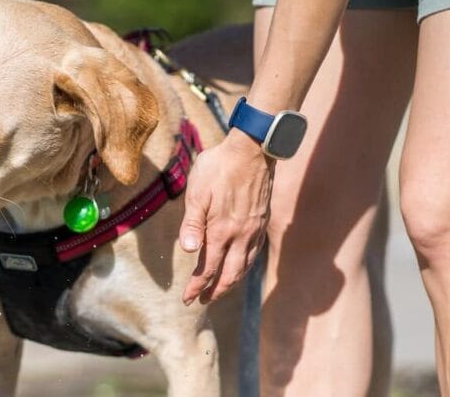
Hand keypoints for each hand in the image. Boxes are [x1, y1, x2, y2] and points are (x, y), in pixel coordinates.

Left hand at [179, 130, 273, 304]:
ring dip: (230, 283)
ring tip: (218, 290)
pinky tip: (239, 267)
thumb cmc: (219, 167)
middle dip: (214, 292)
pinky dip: (244, 267)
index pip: (208, 268)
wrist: (253, 149)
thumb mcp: (198, 192)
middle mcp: (241, 236)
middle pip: (229, 275)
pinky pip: (254, 254)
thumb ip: (192, 223)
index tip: (187, 299)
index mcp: (221, 230)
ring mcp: (254, 230)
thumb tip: (188, 251)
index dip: (197, 286)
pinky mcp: (262, 222)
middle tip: (201, 301)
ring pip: (244, 267)